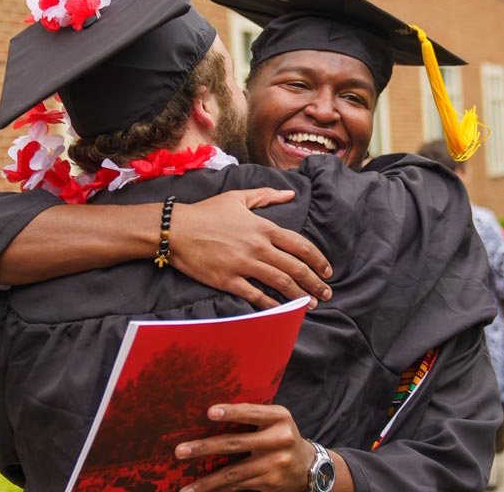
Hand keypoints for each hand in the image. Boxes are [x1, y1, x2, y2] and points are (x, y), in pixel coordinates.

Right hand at [171, 189, 331, 309]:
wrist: (176, 229)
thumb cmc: (207, 212)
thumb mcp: (238, 197)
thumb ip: (266, 195)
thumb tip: (290, 193)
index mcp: (263, 227)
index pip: (300, 245)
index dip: (318, 259)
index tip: (327, 270)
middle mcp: (258, 247)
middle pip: (295, 267)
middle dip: (315, 282)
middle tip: (327, 293)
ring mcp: (243, 264)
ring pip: (280, 282)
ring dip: (300, 295)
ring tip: (312, 303)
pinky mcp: (228, 280)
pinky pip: (255, 295)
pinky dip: (272, 304)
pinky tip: (283, 311)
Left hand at [175, 403, 314, 491]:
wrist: (308, 466)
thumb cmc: (282, 435)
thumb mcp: (276, 420)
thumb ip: (254, 416)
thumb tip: (212, 414)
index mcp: (279, 417)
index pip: (252, 413)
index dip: (232, 412)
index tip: (209, 412)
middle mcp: (279, 439)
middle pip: (236, 443)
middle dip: (205, 448)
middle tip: (180, 451)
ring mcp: (275, 463)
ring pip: (234, 473)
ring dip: (206, 482)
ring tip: (186, 489)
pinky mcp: (270, 482)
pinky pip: (239, 486)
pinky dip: (219, 489)